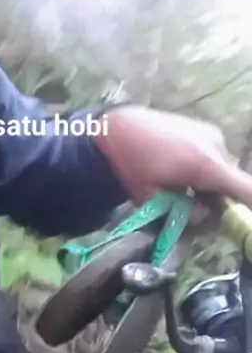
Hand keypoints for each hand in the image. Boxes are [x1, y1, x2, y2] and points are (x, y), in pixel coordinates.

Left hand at [94, 105, 251, 206]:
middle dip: (219, 202)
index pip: (248, 190)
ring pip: (224, 171)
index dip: (247, 210)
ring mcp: (212, 134)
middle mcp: (216, 146)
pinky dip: (205, 170)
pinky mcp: (205, 128)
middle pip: (234, 184)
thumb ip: (187, 214)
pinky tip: (181, 171)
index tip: (240, 223)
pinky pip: (215, 158)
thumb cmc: (131, 165)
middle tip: (192, 209)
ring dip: (210, 186)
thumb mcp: (153, 198)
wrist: (114, 129)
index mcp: (206, 164)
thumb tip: (207, 218)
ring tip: (180, 187)